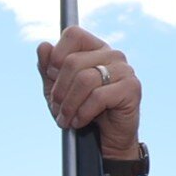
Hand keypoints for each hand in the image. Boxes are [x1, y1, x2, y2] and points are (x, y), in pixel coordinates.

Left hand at [35, 25, 142, 162]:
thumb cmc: (81, 112)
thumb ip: (48, 69)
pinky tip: (80, 122)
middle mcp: (112, 54)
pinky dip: (83, 113)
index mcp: (95, 49)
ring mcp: (124, 70)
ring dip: (69, 105)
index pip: (73, 34)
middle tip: (57, 108)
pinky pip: (98, 97)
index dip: (57, 56)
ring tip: (66, 119)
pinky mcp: (131, 88)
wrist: (104, 141)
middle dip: (59, 90)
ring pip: (84, 79)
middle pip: (73, 61)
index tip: (52, 77)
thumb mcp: (57, 91)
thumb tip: (43, 46)